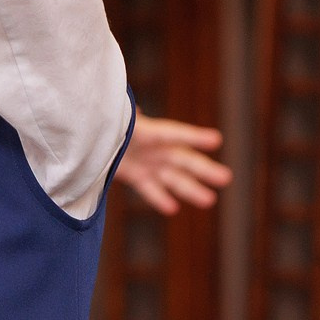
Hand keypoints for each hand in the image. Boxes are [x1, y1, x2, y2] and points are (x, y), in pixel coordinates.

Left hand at [116, 113, 233, 214]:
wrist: (93, 131)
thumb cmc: (105, 121)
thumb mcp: (113, 118)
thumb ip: (127, 117)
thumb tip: (137, 110)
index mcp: (149, 129)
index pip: (175, 134)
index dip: (193, 137)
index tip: (216, 140)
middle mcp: (153, 146)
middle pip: (183, 160)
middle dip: (204, 169)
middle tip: (226, 178)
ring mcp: (147, 162)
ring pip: (173, 179)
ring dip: (191, 190)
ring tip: (210, 200)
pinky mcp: (136, 175)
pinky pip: (150, 189)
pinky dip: (160, 199)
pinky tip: (173, 209)